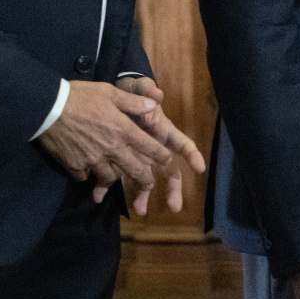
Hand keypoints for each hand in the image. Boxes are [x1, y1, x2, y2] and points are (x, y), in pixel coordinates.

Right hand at [38, 80, 170, 200]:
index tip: (167, 161)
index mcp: (123, 130)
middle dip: (145, 179)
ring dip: (113, 177)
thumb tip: (153, 104)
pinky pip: (85, 177)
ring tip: (114, 178)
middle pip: (134, 170)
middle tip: (148, 184)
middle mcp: (112, 148)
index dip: (162, 156)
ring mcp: (93, 159)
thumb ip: (133, 102)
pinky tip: (87, 172)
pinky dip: (88, 176)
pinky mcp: (75, 165)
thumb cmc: (81, 96)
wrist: (47, 107)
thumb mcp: (110, 92)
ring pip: (110, 178)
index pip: (150, 147)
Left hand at [111, 76, 206, 215]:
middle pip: (169, 170)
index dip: (191, 154)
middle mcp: (153, 148)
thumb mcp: (134, 88)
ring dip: (142, 194)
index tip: (199, 168)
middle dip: (172, 189)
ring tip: (140, 210)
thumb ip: (144, 90)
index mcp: (161, 131)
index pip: (181, 143)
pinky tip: (100, 196)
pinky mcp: (118, 161)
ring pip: (144, 179)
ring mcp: (136, 157)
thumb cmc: (126, 93)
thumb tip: (157, 93)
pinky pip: (116, 176)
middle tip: (174, 206)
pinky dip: (107, 187)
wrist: (105, 98)